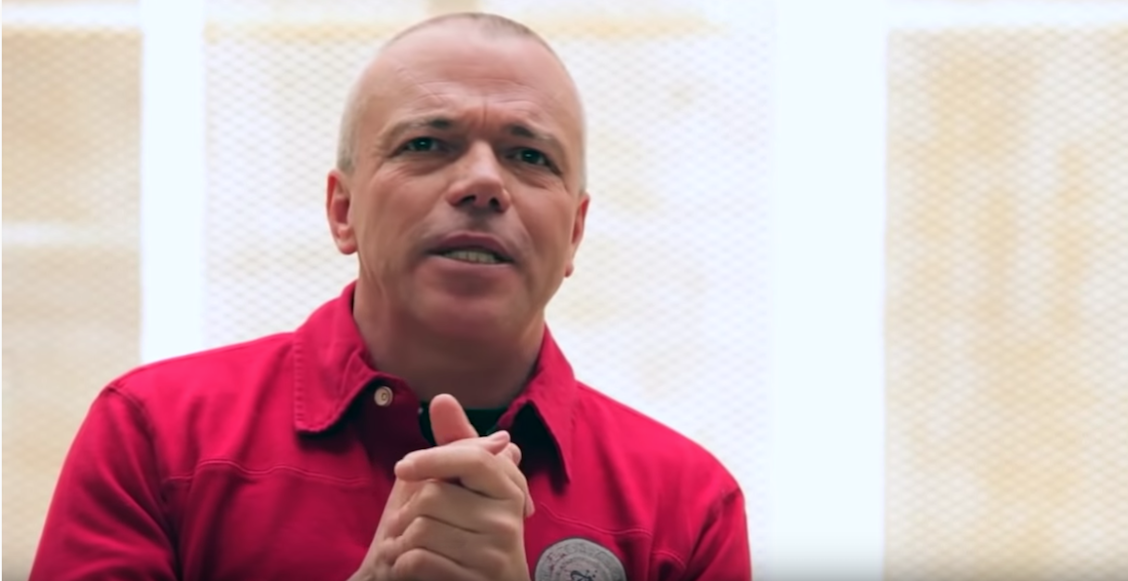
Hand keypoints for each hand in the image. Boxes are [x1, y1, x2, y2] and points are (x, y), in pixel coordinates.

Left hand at [350, 395, 532, 580]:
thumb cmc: (465, 531)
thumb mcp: (462, 486)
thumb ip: (455, 445)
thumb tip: (441, 399)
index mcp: (509, 488)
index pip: (474, 459)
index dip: (433, 458)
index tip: (403, 467)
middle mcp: (510, 520)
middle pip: (435, 495)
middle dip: (407, 510)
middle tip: (404, 523)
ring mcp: (496, 554)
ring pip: (423, 529)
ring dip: (400, 539)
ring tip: (406, 544)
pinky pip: (420, 561)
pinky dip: (402, 563)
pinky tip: (409, 566)